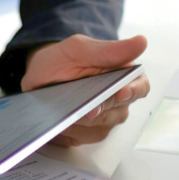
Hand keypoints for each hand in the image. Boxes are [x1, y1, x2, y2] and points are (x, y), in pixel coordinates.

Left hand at [23, 35, 150, 146]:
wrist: (37, 75)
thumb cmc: (62, 59)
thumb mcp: (79, 48)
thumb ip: (109, 49)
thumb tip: (141, 42)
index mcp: (123, 75)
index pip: (140, 86)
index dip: (133, 91)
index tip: (120, 93)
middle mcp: (118, 99)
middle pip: (118, 111)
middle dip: (100, 109)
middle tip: (85, 109)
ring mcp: (104, 117)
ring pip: (101, 126)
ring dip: (83, 121)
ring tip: (65, 111)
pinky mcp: (88, 132)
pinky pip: (85, 137)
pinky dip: (72, 130)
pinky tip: (61, 120)